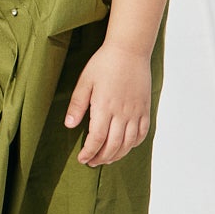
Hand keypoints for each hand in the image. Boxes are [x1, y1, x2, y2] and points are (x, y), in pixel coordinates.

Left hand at [65, 41, 152, 165]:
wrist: (129, 51)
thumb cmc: (104, 63)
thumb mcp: (85, 81)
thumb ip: (77, 105)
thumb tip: (69, 125)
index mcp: (105, 107)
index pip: (97, 139)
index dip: (89, 152)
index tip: (82, 159)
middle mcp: (122, 113)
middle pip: (113, 146)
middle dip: (101, 158)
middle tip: (92, 162)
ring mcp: (136, 112)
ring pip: (128, 143)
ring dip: (117, 155)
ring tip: (106, 159)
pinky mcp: (145, 109)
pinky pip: (142, 133)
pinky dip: (133, 144)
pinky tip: (125, 146)